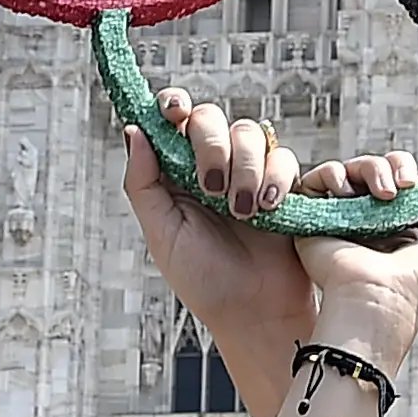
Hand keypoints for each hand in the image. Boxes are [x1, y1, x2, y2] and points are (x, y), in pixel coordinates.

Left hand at [122, 97, 321, 369]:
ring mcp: (250, 172)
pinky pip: (283, 157)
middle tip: (212, 188)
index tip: (174, 112)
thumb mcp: (162, 233)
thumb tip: (134, 129)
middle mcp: (213, 165)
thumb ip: (143, 182)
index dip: (173, 105)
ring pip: (250, 133)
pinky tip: (266, 209)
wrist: (253, 311)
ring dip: (244, 167)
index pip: (174, 121)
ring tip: (242, 211)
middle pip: (211, 118)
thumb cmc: (203, 279)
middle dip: (211, 145)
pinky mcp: (283, 184)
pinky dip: (274, 179)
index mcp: (177, 172)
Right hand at [287, 164, 417, 374]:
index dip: (409, 172)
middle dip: (395, 165)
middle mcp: (367, 221)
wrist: (380, 297)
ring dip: (371, 169)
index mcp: (397, 227)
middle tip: (405, 185)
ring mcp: (340, 218)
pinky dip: (332, 174)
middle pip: (378, 169)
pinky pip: (316, 179)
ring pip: (351, 170)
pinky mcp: (314, 217)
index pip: (400, 182)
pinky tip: (348, 190)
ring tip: (384, 195)